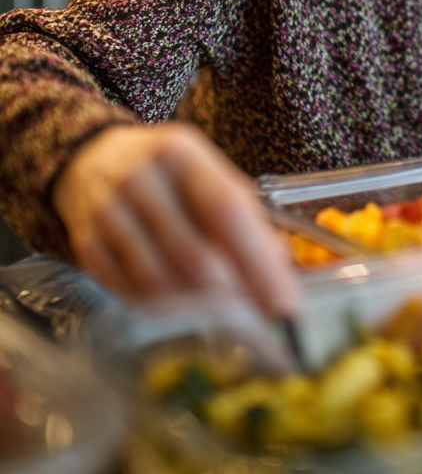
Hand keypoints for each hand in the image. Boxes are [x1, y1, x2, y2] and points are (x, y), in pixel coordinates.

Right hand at [52, 122, 297, 316]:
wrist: (92, 161)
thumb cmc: (167, 173)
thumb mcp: (207, 173)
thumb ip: (243, 214)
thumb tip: (279, 264)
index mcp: (181, 153)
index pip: (226, 210)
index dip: (258, 261)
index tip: (283, 300)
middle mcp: (140, 180)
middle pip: (194, 253)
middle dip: (234, 296)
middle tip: (259, 319)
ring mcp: (108, 214)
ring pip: (161, 280)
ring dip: (198, 307)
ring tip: (224, 314)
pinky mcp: (87, 246)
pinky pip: (131, 291)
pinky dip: (164, 306)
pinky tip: (183, 306)